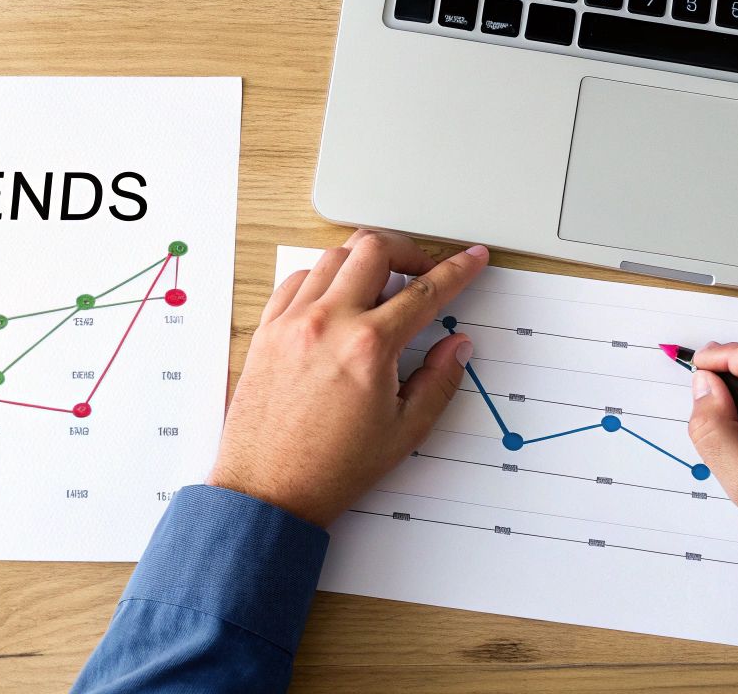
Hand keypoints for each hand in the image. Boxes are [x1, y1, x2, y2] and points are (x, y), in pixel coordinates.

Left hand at [207, 230, 488, 526]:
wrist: (268, 490)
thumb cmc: (330, 468)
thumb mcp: (403, 431)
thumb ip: (438, 381)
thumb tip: (458, 346)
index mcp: (368, 347)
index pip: (425, 291)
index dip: (457, 269)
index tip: (470, 258)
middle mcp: (328, 322)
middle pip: (374, 248)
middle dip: (408, 250)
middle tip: (421, 271)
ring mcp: (292, 322)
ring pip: (334, 256)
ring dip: (364, 262)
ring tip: (379, 287)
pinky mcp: (267, 330)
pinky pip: (297, 280)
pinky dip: (322, 278)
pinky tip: (336, 300)